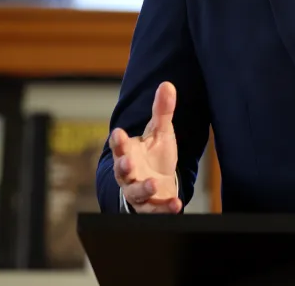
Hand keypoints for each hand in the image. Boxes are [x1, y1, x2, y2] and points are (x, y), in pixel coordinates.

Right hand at [109, 81, 181, 213]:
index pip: (119, 145)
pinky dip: (164, 209)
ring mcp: (137, 191)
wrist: (159, 183)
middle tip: (128, 161)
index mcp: (128, 152)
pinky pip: (154, 210)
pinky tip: (176, 204)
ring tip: (153, 183)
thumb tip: (168, 84)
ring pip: (135, 192)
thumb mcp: (160, 132)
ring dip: (143, 189)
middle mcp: (128, 173)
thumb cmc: (155, 156)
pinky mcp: (149, 207)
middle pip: (122, 170)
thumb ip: (162, 111)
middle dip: (124, 166)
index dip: (118, 140)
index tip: (118, 133)